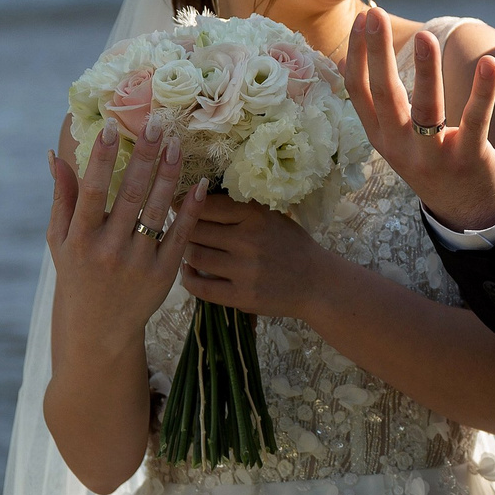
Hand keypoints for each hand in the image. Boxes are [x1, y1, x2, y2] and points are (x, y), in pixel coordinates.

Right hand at [45, 115, 201, 365]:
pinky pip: (180, 235)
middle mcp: (108, 250)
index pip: (92, 191)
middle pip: (130, 195)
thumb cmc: (76, 275)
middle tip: (156, 124)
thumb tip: (54, 155)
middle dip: (144, 157)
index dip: (101, 159)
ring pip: (158, 211)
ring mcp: (138, 263)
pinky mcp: (163, 274)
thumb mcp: (58, 241)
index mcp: (80, 239)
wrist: (99, 328)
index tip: (112, 127)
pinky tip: (198, 184)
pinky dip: (191, 209)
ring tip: (176, 145)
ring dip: (169, 175)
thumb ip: (61, 198)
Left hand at [180, 195, 331, 319]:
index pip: (206, 205)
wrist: (317, 283)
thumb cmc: (291, 246)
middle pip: (195, 230)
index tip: (177, 204)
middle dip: (182, 228)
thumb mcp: (271, 217)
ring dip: (185, 252)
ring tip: (186, 249)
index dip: (185, 204)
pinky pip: (200, 287)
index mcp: (255, 215)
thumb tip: (197, 198)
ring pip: (194, 256)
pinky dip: (188, 278)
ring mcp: (244, 270)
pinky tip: (189, 271)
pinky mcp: (242, 296)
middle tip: (177, 228)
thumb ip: (239, 209)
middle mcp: (248, 241)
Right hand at [345, 9, 494, 231]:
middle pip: (385, 95)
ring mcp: (433, 156)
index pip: (359, 91)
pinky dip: (483, 92)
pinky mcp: (467, 160)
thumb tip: (346, 59)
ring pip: (426, 109)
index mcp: (380, 137)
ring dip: (425, 72)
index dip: (358, 55)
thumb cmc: (429, 159)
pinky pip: (475, 122)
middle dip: (378, 53)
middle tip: (375, 15)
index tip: (362, 19)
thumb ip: (376, 102)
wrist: (465, 211)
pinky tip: (490, 64)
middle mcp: (400, 147)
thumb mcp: (395, 136)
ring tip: (426, 37)